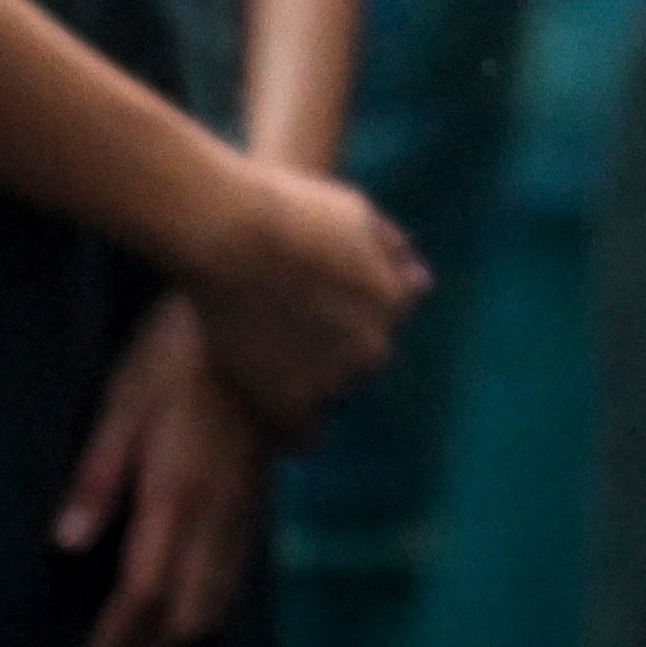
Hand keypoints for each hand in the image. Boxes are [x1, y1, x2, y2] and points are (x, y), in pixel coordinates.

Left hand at [54, 288, 263, 646]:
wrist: (263, 314)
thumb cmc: (178, 350)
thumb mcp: (124, 399)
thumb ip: (98, 476)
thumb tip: (68, 546)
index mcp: (175, 494)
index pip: (141, 595)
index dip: (113, 646)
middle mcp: (215, 515)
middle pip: (185, 617)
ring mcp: (244, 509)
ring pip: (217, 603)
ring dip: (177, 645)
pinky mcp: (259, 499)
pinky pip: (236, 577)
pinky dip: (208, 612)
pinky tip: (188, 613)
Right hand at [166, 153, 421, 432]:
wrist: (226, 233)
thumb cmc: (285, 208)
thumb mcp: (353, 210)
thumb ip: (389, 248)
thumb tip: (419, 277)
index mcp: (393, 300)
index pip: (385, 322)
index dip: (351, 313)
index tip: (317, 308)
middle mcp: (373, 347)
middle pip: (359, 364)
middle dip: (332, 352)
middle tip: (283, 328)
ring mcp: (334, 381)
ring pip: (331, 399)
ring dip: (308, 385)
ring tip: (264, 359)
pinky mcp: (290, 405)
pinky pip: (303, 439)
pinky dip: (289, 427)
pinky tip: (266, 409)